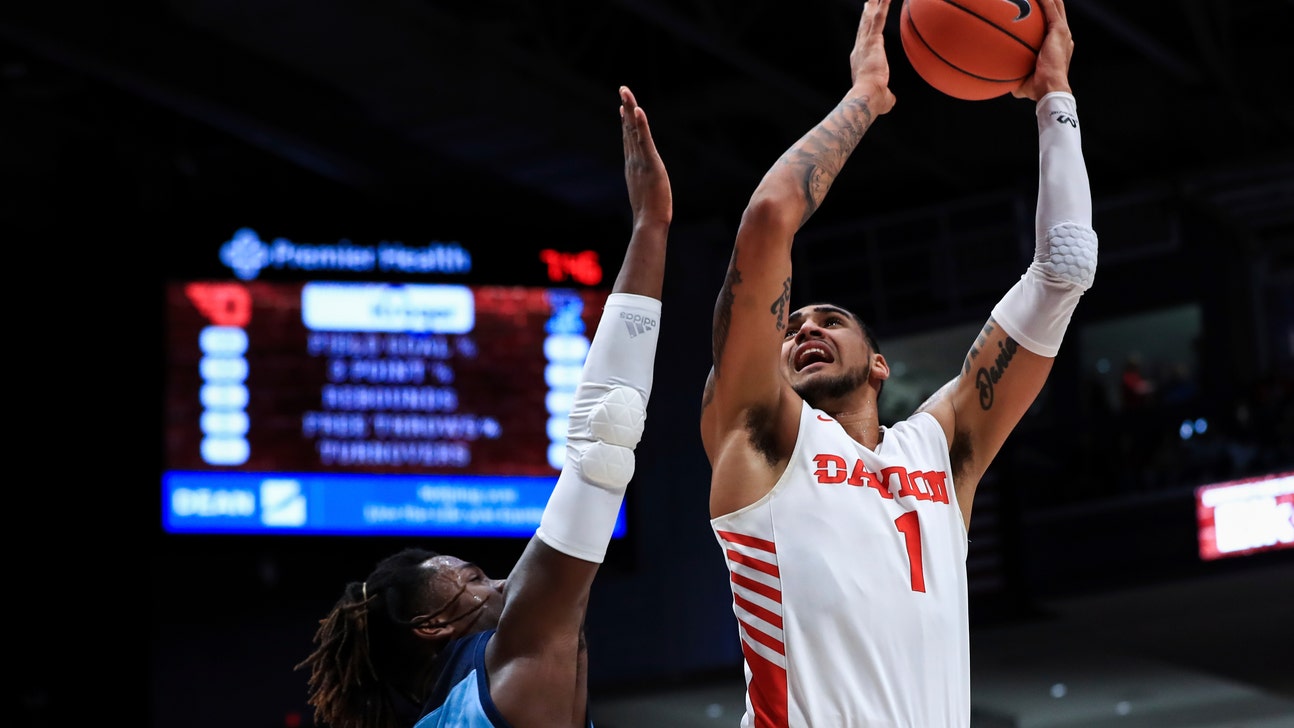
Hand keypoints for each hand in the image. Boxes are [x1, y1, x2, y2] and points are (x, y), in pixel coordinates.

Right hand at [620, 86, 671, 228]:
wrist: (649, 223)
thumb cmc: (649, 216)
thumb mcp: (645, 196)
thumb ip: (644, 188)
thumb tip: (645, 194)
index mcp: (633, 166)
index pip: (629, 140)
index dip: (626, 122)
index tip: (624, 107)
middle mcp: (633, 160)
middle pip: (629, 129)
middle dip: (626, 108)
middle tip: (622, 90)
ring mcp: (640, 160)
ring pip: (633, 130)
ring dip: (630, 108)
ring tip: (625, 92)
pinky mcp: (650, 163)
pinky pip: (644, 140)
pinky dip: (640, 124)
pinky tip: (637, 110)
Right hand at [849, 0, 895, 115]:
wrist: (867, 95)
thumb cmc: (874, 101)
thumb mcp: (882, 98)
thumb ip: (886, 96)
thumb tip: (891, 101)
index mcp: (860, 61)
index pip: (864, 41)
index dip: (864, 31)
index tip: (866, 22)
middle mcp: (860, 49)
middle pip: (864, 26)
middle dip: (867, 13)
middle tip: (869, 2)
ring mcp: (865, 43)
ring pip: (871, 19)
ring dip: (875, 5)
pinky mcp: (873, 41)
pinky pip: (879, 19)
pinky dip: (883, 7)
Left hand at [1014, 0, 1073, 99]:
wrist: (1049, 89)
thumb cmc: (1036, 89)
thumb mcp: (1023, 81)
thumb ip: (1014, 77)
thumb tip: (1001, 80)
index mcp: (1057, 45)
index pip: (1051, 25)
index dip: (1044, 15)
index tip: (1031, 8)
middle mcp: (1062, 36)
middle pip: (1056, 10)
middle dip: (1047, 0)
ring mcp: (1062, 32)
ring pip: (1056, 5)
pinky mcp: (1059, 30)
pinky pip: (1051, 9)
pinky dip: (1044, 0)